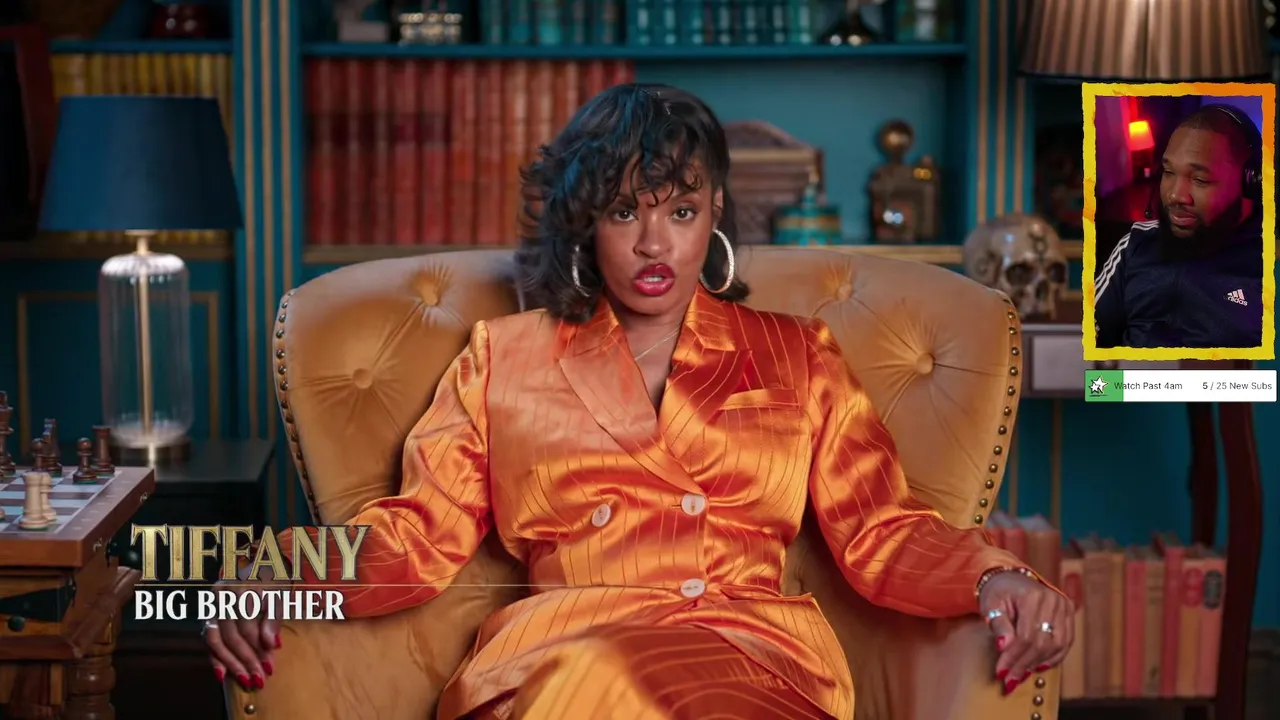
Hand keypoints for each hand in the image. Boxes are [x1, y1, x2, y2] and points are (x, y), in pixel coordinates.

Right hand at [203, 566, 286, 689]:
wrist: (258, 566)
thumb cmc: (271, 583)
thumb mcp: (279, 595)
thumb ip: (274, 619)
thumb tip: (272, 645)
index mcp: (240, 587)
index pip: (247, 624)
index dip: (258, 646)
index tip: (270, 665)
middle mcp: (221, 595)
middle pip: (231, 634)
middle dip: (246, 659)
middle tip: (259, 678)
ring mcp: (211, 606)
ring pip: (216, 640)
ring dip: (231, 663)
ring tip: (245, 680)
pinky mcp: (208, 616)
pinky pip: (207, 640)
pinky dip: (214, 659)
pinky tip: (222, 675)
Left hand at [978, 569, 1074, 693]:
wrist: (1010, 579)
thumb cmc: (998, 592)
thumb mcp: (990, 605)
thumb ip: (998, 625)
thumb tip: (1003, 647)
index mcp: (1032, 596)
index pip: (1026, 635)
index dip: (1014, 657)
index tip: (1001, 672)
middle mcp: (1053, 600)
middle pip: (1042, 642)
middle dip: (1024, 664)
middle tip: (1010, 679)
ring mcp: (1064, 607)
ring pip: (1057, 645)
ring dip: (1039, 663)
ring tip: (1021, 673)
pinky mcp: (1068, 614)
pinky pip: (1065, 642)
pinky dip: (1053, 657)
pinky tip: (1038, 666)